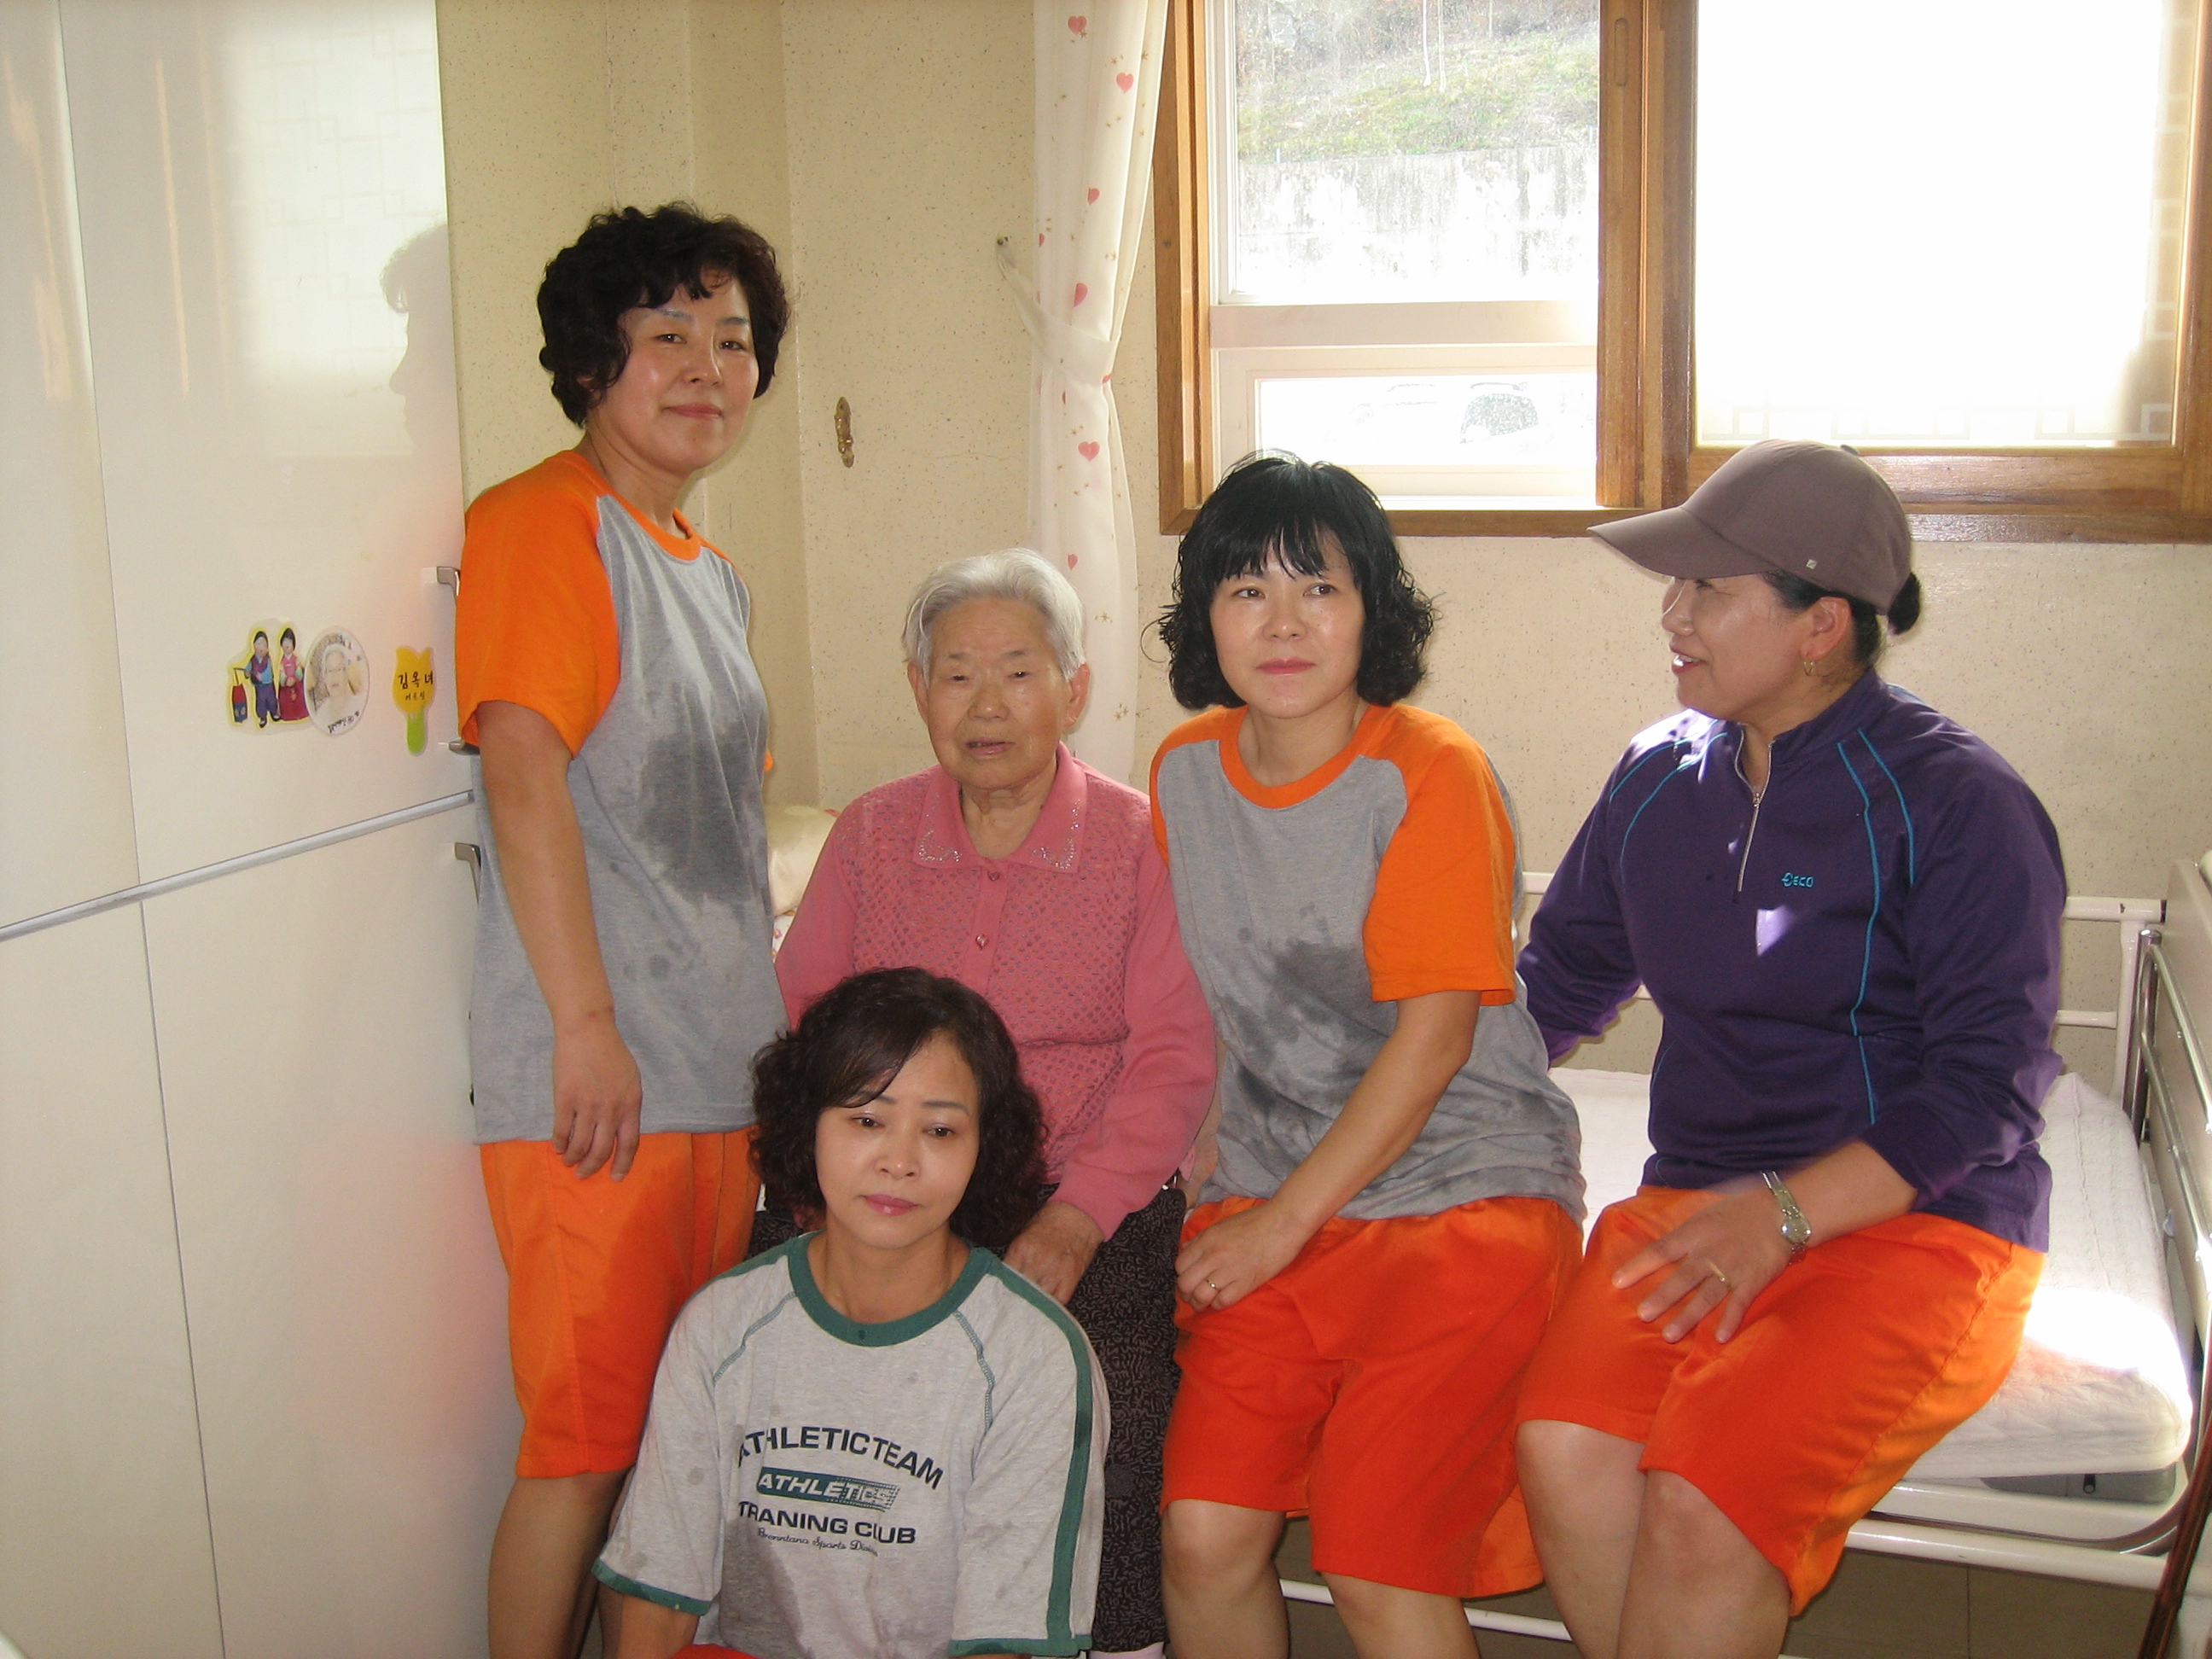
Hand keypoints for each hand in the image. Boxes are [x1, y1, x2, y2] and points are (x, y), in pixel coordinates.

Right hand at [551, 1012, 641, 1180]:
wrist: (589, 1030)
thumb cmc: (611, 1053)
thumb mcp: (631, 1080)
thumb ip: (627, 1105)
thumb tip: (619, 1131)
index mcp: (631, 1104)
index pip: (630, 1143)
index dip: (623, 1164)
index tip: (615, 1177)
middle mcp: (611, 1109)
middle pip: (603, 1150)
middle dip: (592, 1167)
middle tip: (583, 1174)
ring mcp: (588, 1105)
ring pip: (580, 1144)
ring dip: (573, 1158)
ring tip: (569, 1161)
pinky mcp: (565, 1099)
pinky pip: (561, 1131)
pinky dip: (559, 1143)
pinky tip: (557, 1147)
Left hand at [1004, 1201, 1104, 1304]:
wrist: (1078, 1216)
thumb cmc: (1049, 1224)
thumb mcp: (1024, 1235)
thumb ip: (1014, 1257)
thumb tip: (1003, 1278)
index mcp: (1022, 1249)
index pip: (1006, 1278)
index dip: (1004, 1288)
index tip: (1002, 1296)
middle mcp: (1037, 1261)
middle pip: (1021, 1291)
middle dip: (1018, 1297)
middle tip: (1015, 1304)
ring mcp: (1054, 1271)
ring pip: (1038, 1299)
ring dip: (1034, 1303)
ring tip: (1030, 1306)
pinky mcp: (1070, 1278)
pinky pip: (1058, 1301)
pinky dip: (1052, 1305)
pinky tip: (1047, 1303)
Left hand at [1177, 1201, 1308, 1311]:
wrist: (1283, 1223)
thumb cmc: (1255, 1221)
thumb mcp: (1222, 1225)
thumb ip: (1202, 1239)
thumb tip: (1186, 1251)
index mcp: (1207, 1239)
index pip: (1179, 1265)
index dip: (1182, 1274)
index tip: (1189, 1278)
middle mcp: (1213, 1256)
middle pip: (1185, 1284)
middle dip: (1186, 1293)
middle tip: (1193, 1294)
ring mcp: (1229, 1271)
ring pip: (1200, 1296)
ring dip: (1199, 1303)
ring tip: (1204, 1303)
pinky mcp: (1246, 1283)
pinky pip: (1222, 1302)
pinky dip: (1218, 1305)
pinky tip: (1221, 1300)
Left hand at [1613, 1185, 1793, 1342]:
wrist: (1782, 1211)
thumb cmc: (1742, 1208)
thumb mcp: (1707, 1211)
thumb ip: (1687, 1229)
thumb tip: (1665, 1239)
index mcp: (1695, 1232)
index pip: (1660, 1250)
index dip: (1638, 1266)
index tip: (1617, 1281)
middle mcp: (1709, 1252)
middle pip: (1681, 1279)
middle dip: (1661, 1298)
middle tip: (1642, 1315)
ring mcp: (1732, 1268)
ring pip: (1706, 1296)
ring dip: (1688, 1317)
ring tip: (1671, 1334)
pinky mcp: (1753, 1280)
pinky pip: (1740, 1303)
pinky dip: (1730, 1320)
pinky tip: (1720, 1338)